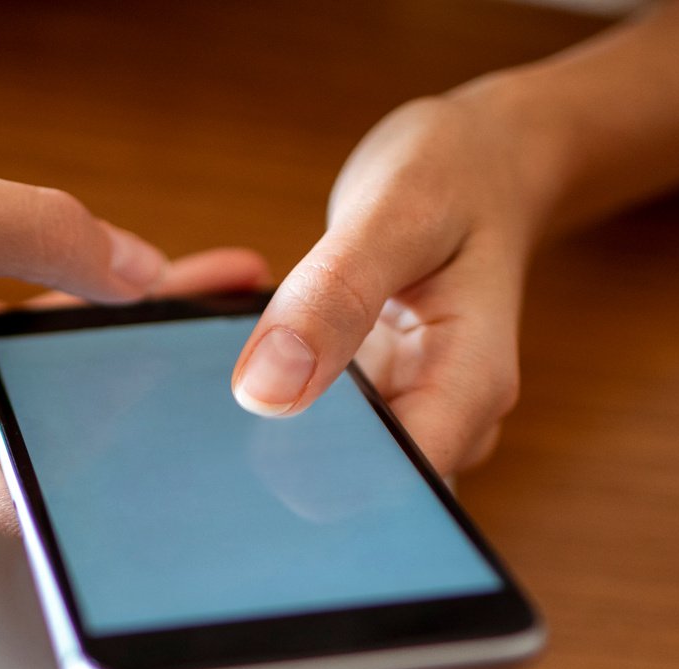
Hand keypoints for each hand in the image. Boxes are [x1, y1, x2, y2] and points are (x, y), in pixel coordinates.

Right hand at [0, 141, 261, 528]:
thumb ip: (33, 231)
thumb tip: (139, 268)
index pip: (36, 501)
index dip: (121, 497)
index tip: (203, 481)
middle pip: (69, 452)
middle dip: (160, 411)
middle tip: (253, 375)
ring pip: (67, 395)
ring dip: (141, 353)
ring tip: (238, 311)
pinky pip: (43, 351)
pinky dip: (97, 316)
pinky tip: (176, 287)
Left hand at [230, 86, 549, 476]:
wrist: (483, 168)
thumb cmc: (453, 177)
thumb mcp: (395, 211)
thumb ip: (332, 295)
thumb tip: (263, 392)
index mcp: (470, 388)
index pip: (392, 487)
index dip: (314, 482)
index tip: (238, 446)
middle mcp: (443, 422)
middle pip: (353, 490)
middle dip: (274, 459)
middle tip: (196, 403)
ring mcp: (406, 419)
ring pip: (322, 464)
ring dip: (260, 431)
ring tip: (207, 372)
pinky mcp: (371, 409)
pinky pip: (309, 426)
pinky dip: (267, 394)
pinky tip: (235, 356)